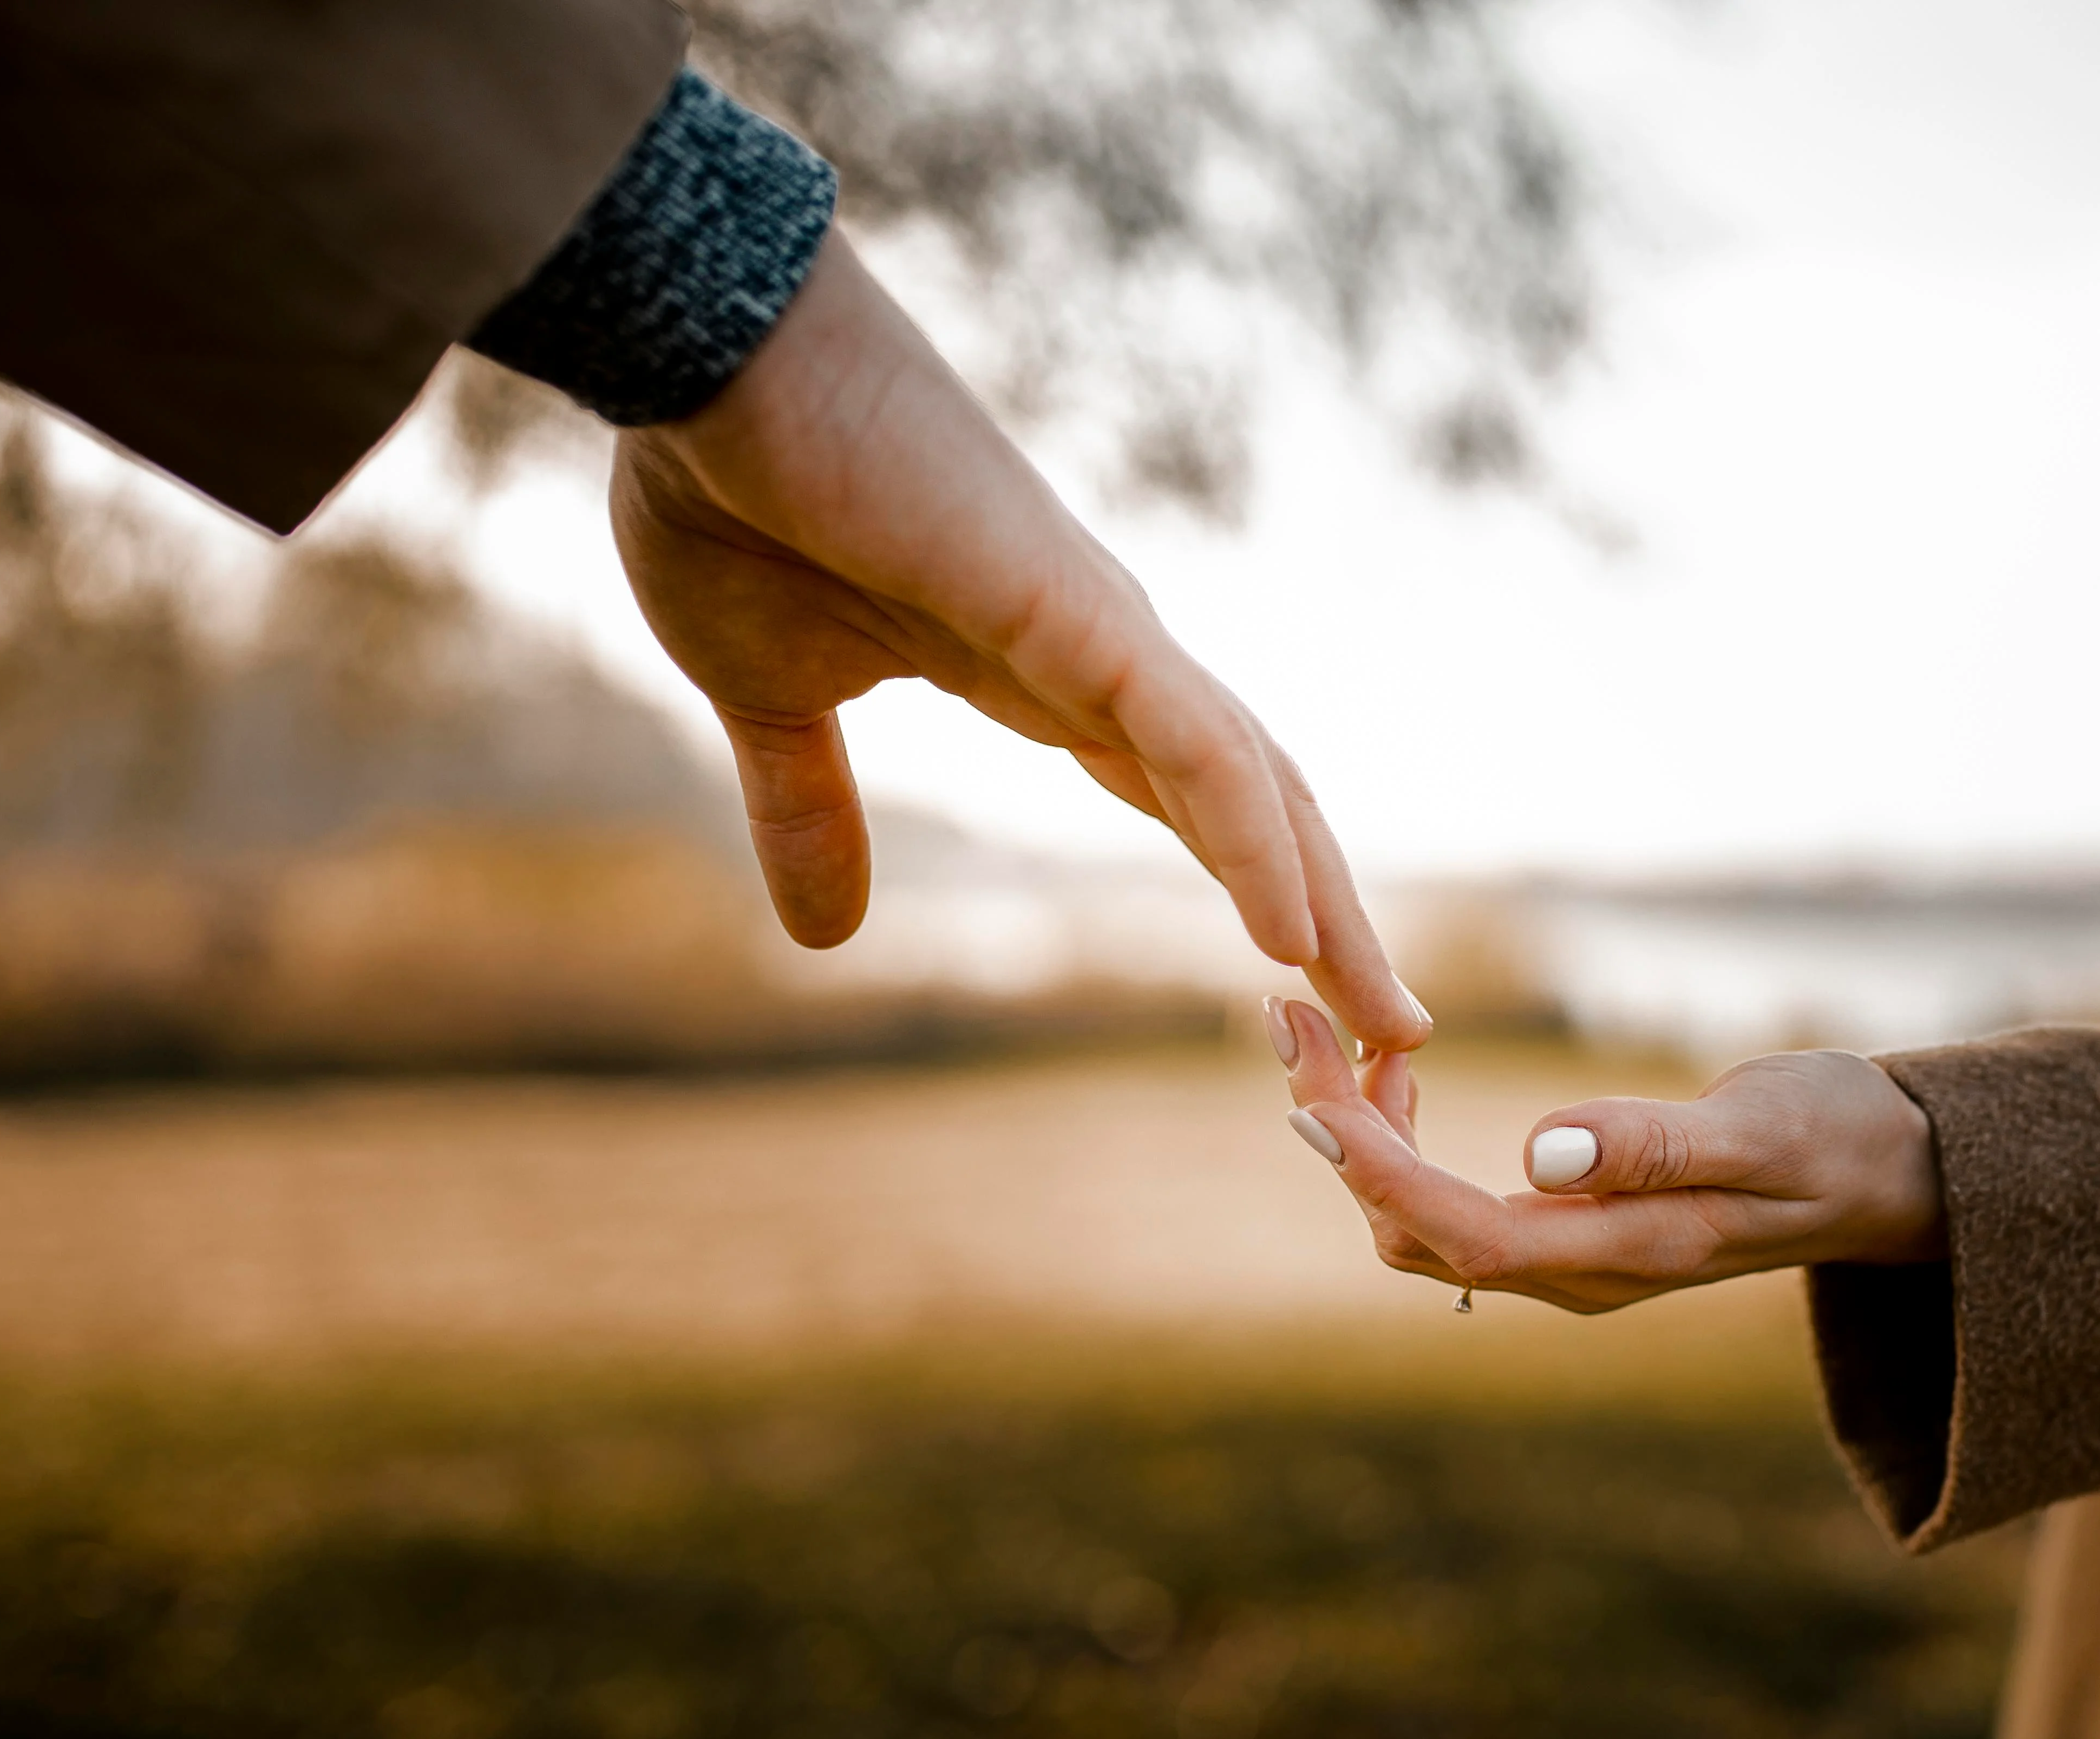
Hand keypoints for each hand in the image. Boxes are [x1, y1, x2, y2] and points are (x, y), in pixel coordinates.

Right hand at [610, 228, 1431, 1052]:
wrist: (702, 351)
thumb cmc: (731, 493)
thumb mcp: (772, 700)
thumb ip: (814, 809)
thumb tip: (827, 938)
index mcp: (1047, 673)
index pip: (1190, 797)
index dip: (1257, 885)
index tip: (1308, 985)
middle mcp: (1103, 653)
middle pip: (1256, 800)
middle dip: (1331, 915)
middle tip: (1397, 1026)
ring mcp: (1097, 627)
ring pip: (1251, 781)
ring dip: (1325, 900)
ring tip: (1386, 1012)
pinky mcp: (1071, 607)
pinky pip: (1191, 743)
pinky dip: (1248, 838)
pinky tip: (1293, 932)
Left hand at [1269, 999, 1945, 1312]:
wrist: (1892, 1172)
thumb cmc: (1839, 1139)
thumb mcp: (1765, 1129)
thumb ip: (1659, 1145)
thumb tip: (1542, 1152)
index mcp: (1623, 1253)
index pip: (1461, 1231)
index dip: (1377, 1172)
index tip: (1310, 1098)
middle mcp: (1580, 1272)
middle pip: (1414, 1230)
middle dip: (1340, 1137)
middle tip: (1290, 1022)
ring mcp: (1571, 1257)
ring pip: (1422, 1219)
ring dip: (1361, 1136)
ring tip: (1330, 1037)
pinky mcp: (1568, 1227)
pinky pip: (1450, 1199)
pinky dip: (1402, 1137)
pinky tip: (1397, 1068)